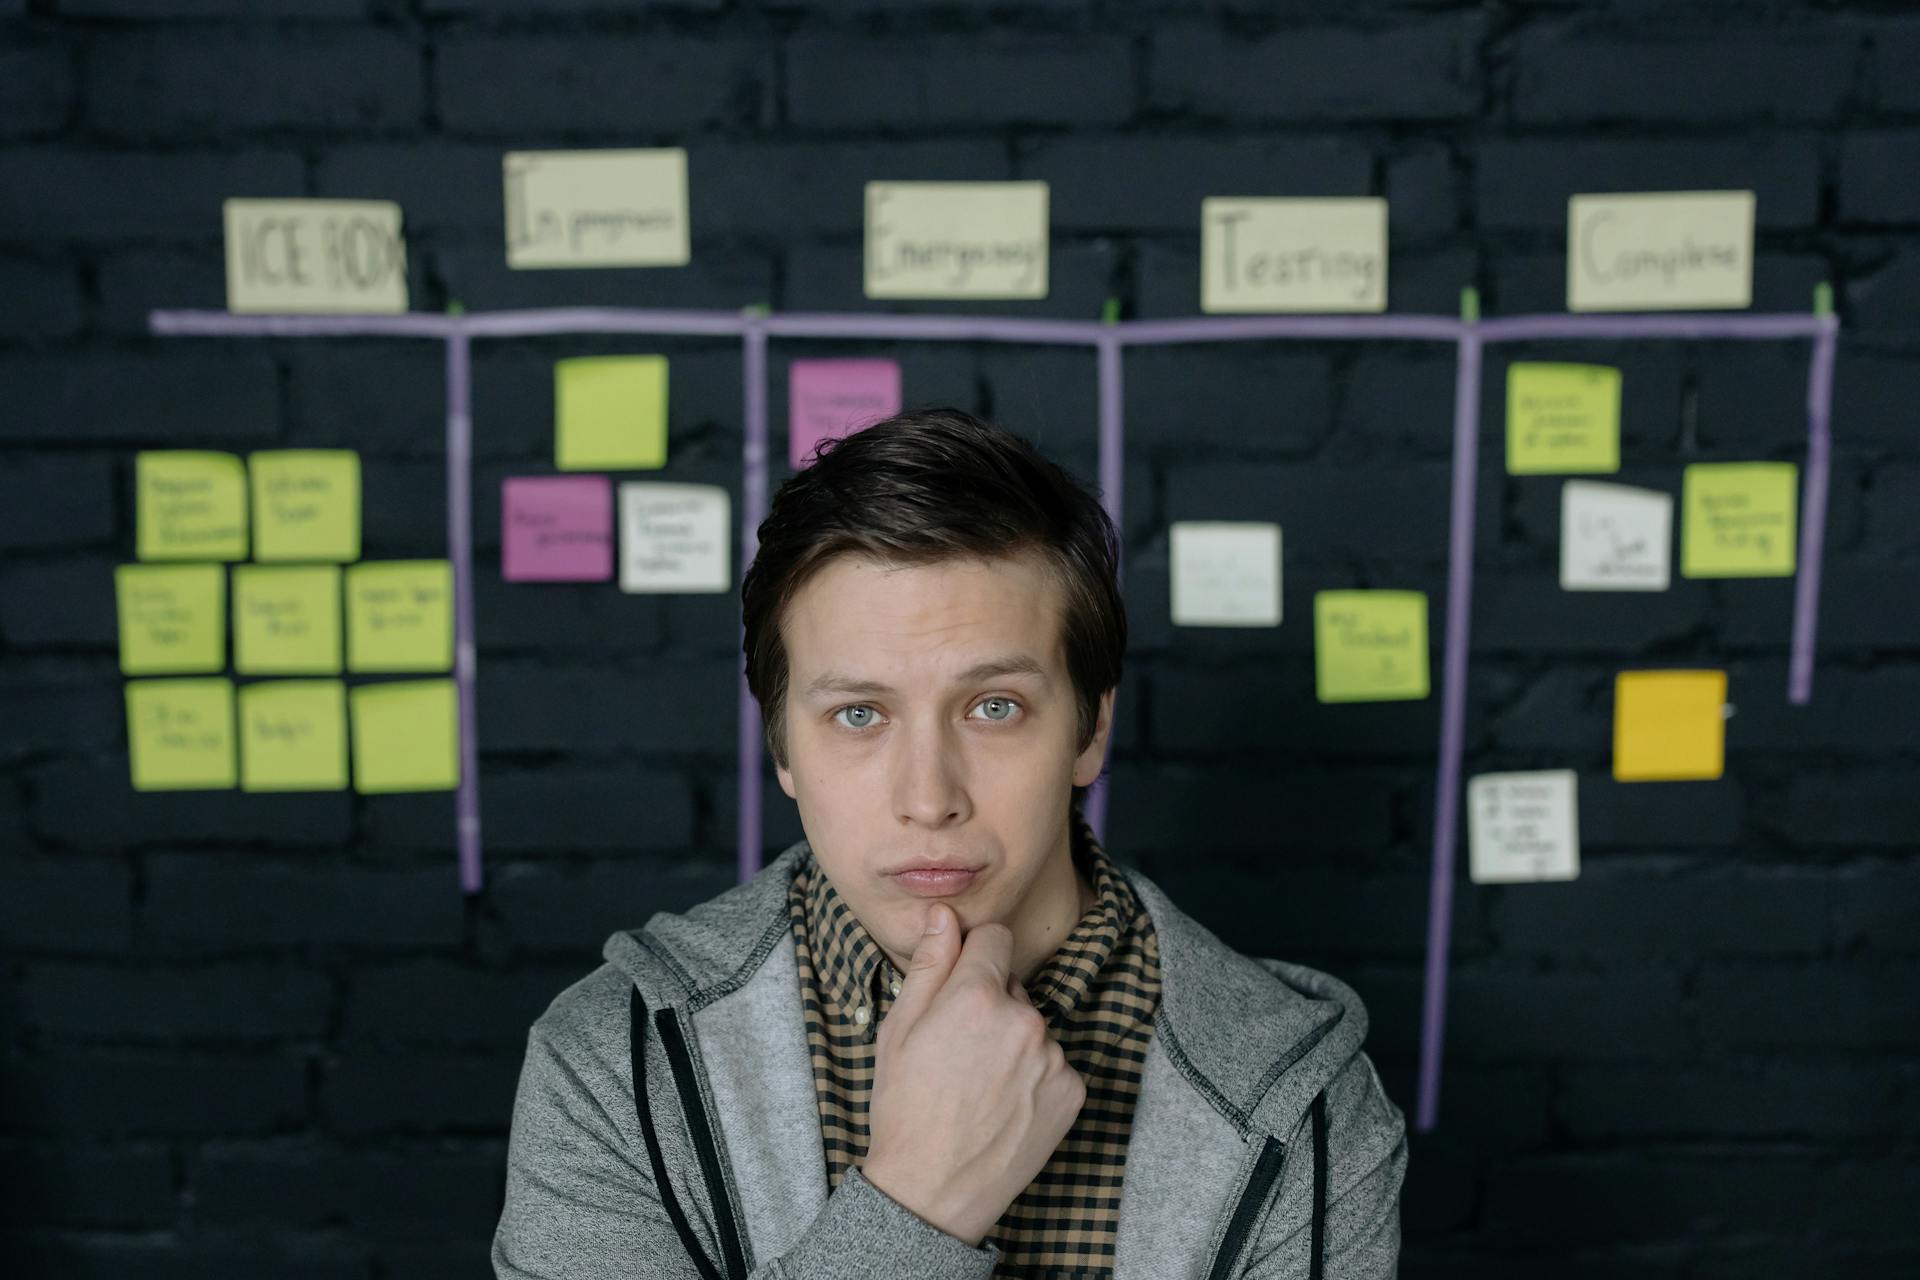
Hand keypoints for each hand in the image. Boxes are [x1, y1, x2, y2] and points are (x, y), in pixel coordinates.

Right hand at [858, 902, 1087, 1247]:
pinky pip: (1054, 1065)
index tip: (960, 986)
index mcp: (976, 995)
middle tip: (958, 1051)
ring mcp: (1053, 1057)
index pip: (995, 937)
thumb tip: (944, 914)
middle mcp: (1024, 1019)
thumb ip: (929, 964)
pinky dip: (1035, 1078)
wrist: (932, 1191)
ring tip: (979, 1086)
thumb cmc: (905, 1108)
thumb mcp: (899, 1029)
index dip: (974, 956)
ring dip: (1013, 1043)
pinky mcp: (1073, 1091)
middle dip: (990, 1005)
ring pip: (1033, 1028)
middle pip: (1013, 987)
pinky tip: (1004, 1105)